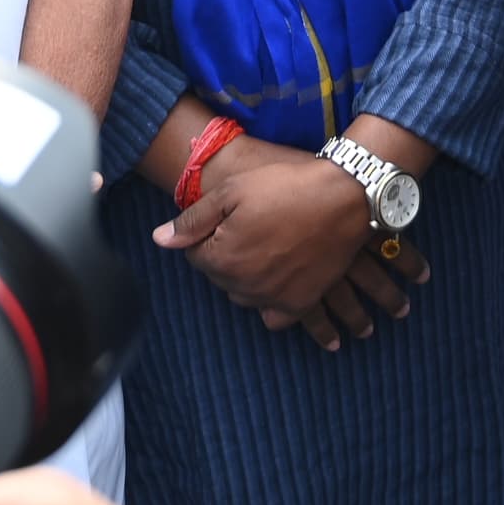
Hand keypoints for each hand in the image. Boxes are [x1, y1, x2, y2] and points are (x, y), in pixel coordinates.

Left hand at [153, 138, 423, 342]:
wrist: (343, 197)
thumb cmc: (285, 187)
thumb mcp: (233, 191)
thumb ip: (192, 220)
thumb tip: (159, 240)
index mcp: (222, 259)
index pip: (195, 256)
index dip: (206, 234)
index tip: (225, 218)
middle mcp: (244, 286)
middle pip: (219, 277)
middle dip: (225, 256)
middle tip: (247, 229)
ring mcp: (273, 298)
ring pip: (244, 296)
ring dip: (246, 278)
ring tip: (263, 250)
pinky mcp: (300, 303)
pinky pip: (275, 317)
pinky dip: (271, 305)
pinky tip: (276, 285)